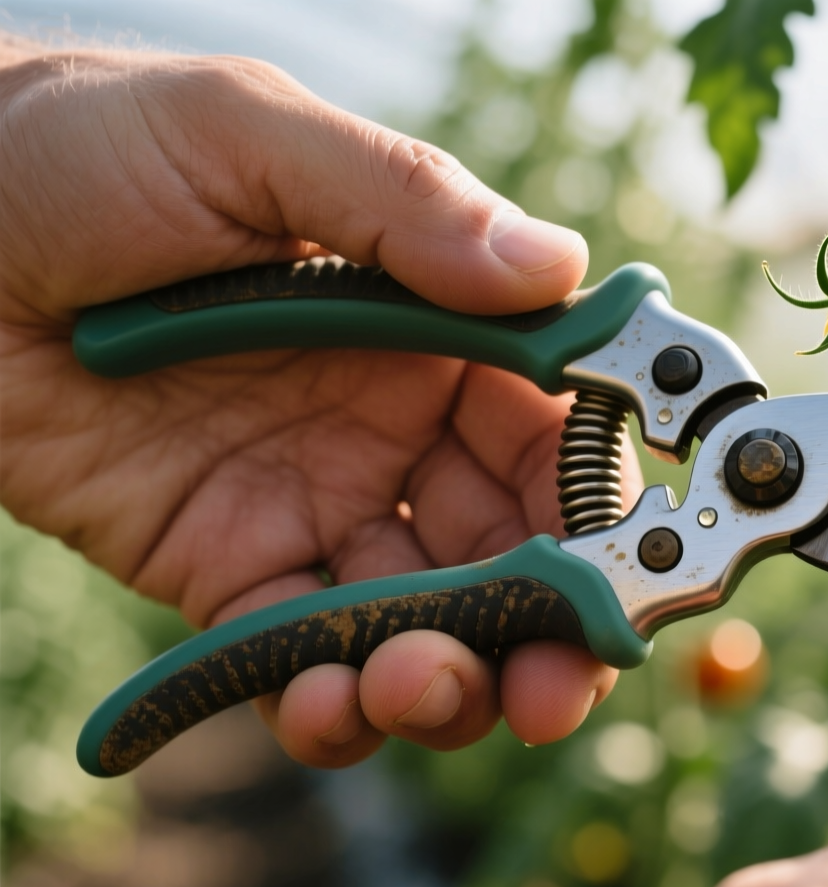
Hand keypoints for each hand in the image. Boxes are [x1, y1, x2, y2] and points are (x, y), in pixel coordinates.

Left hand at [0, 38, 632, 766]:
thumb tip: (556, 268)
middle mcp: (398, 426)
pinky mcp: (226, 570)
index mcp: (435, 328)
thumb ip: (403, 203)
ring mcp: (317, 503)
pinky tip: (328, 703)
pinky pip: (301, 654)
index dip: (605, 504)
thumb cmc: (83, 144)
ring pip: (428, 618)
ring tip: (415, 685)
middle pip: (516, 547)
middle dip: (550, 626)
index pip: (558, 429)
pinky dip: (332, 701)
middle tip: (550, 686)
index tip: (636, 566)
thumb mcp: (249, 135)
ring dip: (450, 675)